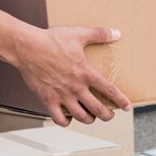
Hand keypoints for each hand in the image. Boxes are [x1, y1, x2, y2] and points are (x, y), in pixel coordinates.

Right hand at [14, 26, 131, 125]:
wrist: (27, 47)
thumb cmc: (51, 40)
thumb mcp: (79, 34)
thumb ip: (99, 34)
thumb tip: (116, 33)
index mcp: (86, 73)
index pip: (109, 90)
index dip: (121, 100)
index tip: (127, 107)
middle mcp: (76, 87)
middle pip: (98, 110)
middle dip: (107, 115)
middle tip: (109, 115)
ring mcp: (62, 96)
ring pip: (81, 117)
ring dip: (89, 119)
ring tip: (91, 117)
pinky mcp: (48, 100)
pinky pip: (59, 119)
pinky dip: (66, 122)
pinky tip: (69, 118)